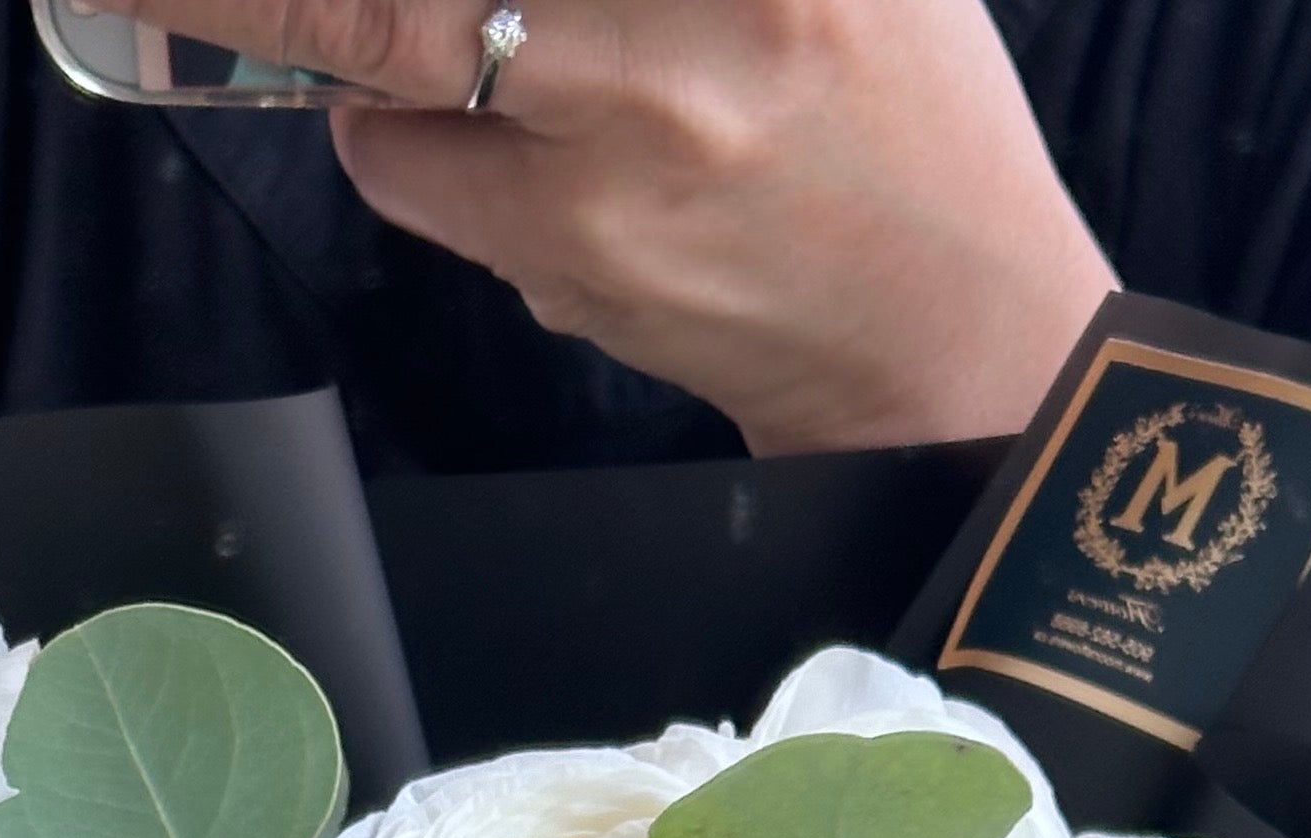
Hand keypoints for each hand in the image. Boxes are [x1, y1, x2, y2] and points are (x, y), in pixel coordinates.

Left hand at [157, 0, 1112, 456]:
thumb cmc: (886, 104)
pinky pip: (417, 170)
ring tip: (460, 61)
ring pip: (390, 51)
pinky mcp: (575, 253)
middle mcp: (694, 12)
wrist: (947, 332)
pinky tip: (501, 149)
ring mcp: (625, 130)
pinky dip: (413, 145)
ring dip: (363, 45)